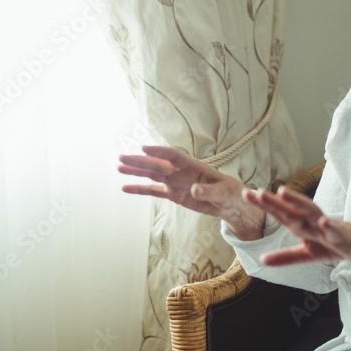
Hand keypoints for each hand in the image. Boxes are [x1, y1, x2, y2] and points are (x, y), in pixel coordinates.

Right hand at [118, 145, 265, 239]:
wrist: (231, 204)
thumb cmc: (231, 193)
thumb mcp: (224, 193)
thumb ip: (208, 192)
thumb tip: (193, 189)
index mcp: (195, 166)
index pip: (174, 156)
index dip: (159, 151)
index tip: (144, 147)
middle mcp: (182, 172)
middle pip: (158, 164)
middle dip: (140, 160)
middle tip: (122, 157)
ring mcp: (176, 182)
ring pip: (152, 175)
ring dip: (136, 170)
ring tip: (119, 166)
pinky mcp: (174, 194)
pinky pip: (154, 191)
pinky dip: (140, 189)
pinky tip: (126, 187)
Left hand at [244, 186, 350, 265]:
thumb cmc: (333, 244)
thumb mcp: (307, 254)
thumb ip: (285, 257)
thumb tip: (262, 260)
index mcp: (302, 224)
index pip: (281, 214)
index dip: (265, 205)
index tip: (246, 194)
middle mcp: (312, 221)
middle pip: (291, 210)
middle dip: (275, 202)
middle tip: (257, 192)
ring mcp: (327, 226)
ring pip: (311, 213)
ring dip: (298, 202)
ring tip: (283, 193)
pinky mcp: (343, 236)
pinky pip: (335, 230)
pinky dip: (329, 226)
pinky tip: (322, 221)